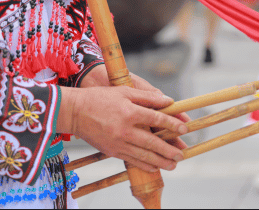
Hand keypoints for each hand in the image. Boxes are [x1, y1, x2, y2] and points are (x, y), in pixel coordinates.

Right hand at [58, 86, 187, 172]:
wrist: (74, 112)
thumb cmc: (99, 98)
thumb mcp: (123, 91)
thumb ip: (147, 96)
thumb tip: (168, 100)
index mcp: (129, 111)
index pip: (156, 119)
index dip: (172, 124)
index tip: (184, 128)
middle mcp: (124, 129)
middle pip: (153, 142)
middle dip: (169, 149)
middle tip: (182, 154)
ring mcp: (118, 142)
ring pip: (144, 155)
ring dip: (161, 161)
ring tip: (173, 164)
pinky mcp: (112, 151)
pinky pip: (132, 160)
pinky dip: (145, 165)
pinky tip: (155, 167)